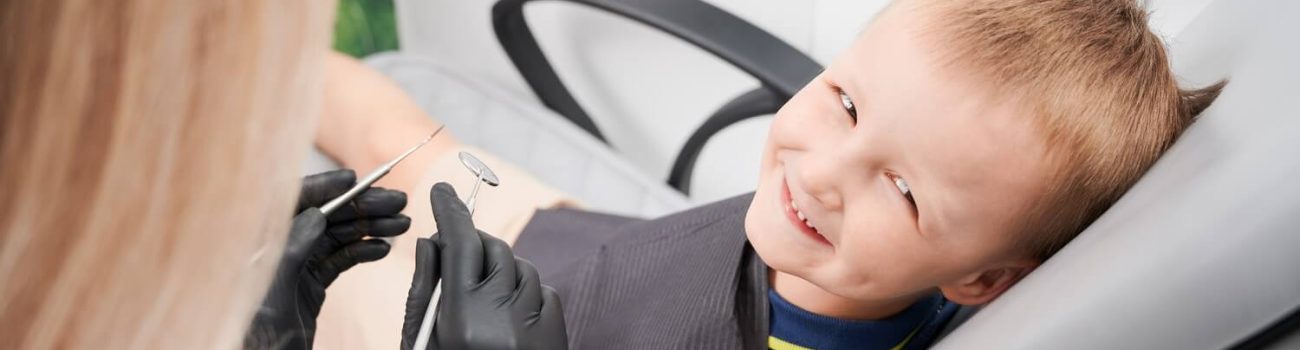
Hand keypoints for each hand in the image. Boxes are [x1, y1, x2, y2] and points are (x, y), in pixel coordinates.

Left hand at [246, 169, 410, 348]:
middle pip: (324, 215)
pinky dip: (363, 251)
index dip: (323, 185)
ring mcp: (296, 266)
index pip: (292, 201)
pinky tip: (383, 248)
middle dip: (361, 205)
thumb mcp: (273, 290)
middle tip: (397, 201)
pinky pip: (340, 259)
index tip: (354, 178)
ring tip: (401, 223)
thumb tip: (317, 215)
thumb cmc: (254, 333)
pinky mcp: (310, 284)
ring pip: (337, 236)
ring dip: (370, 227)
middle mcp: (279, 249)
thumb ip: (291, 250)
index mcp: (261, 244)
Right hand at [400, 183, 567, 349]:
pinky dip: (527, 297)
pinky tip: (511, 322)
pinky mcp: (555, 333)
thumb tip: (429, 240)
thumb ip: (424, 289)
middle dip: (476, 247)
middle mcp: (502, 319)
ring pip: (523, 269)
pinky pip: (545, 294)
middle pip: (495, 249)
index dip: (450, 213)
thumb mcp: (420, 339)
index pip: (460, 245)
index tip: (443, 190)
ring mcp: (533, 326)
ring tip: (486, 306)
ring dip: (504, 274)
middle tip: (460, 264)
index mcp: (463, 318)